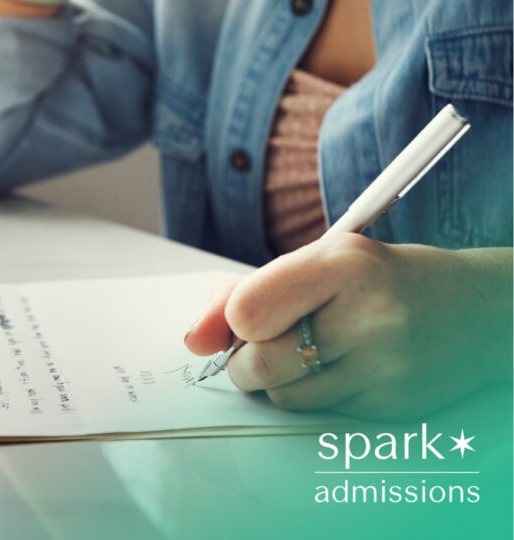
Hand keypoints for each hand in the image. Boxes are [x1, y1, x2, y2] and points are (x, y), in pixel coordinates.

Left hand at [184, 234, 512, 419]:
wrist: (480, 311)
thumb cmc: (385, 280)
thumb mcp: (321, 261)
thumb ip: (249, 291)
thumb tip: (195, 338)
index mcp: (345, 266)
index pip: (249, 311)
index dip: (233, 322)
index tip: (245, 319)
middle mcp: (370, 317)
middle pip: (260, 364)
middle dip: (244, 362)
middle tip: (259, 349)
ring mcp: (385, 368)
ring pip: (284, 397)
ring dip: (277, 381)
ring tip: (307, 353)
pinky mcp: (392, 407)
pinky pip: (319, 414)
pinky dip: (314, 396)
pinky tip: (343, 369)